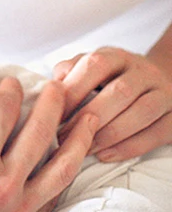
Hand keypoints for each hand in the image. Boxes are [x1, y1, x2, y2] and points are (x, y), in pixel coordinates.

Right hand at [0, 74, 96, 211]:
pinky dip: (68, 174)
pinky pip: (56, 196)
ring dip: (78, 138)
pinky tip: (73, 159)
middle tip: (57, 87)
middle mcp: (2, 184)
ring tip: (88, 117)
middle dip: (52, 104)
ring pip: (62, 168)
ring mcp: (17, 210)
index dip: (10, 93)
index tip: (12, 82)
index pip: (3, 113)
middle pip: (39, 133)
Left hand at [54, 47, 171, 160]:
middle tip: (64, 137)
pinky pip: (157, 133)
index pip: (95, 66)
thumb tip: (50, 88)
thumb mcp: (88, 67)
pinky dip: (130, 147)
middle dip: (89, 116)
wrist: (156, 80)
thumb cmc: (109, 78)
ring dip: (110, 134)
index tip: (53, 113)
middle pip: (120, 92)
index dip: (73, 90)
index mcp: (116, 56)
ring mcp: (163, 92)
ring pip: (142, 112)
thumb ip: (68, 72)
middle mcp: (143, 71)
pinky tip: (106, 155)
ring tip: (84, 149)